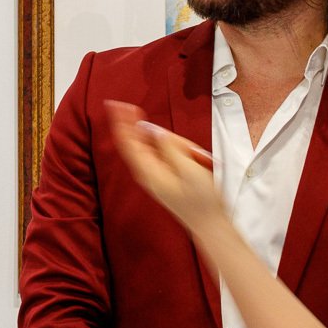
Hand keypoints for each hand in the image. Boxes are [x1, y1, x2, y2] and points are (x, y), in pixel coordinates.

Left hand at [106, 101, 224, 234]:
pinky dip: (176, 150)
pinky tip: (192, 155)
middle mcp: (145, 172)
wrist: (209, 223)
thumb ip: (168, 146)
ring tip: (197, 159)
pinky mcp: (163, 175)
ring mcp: (154, 174)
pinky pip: (164, 154)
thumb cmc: (201, 199)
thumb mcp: (188, 168)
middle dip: (162, 137)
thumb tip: (149, 129)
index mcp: (147, 171)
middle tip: (179, 140)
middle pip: (143, 141)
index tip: (118, 104)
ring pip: (157, 146)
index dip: (120, 121)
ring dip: (177, 145)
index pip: (126, 141)